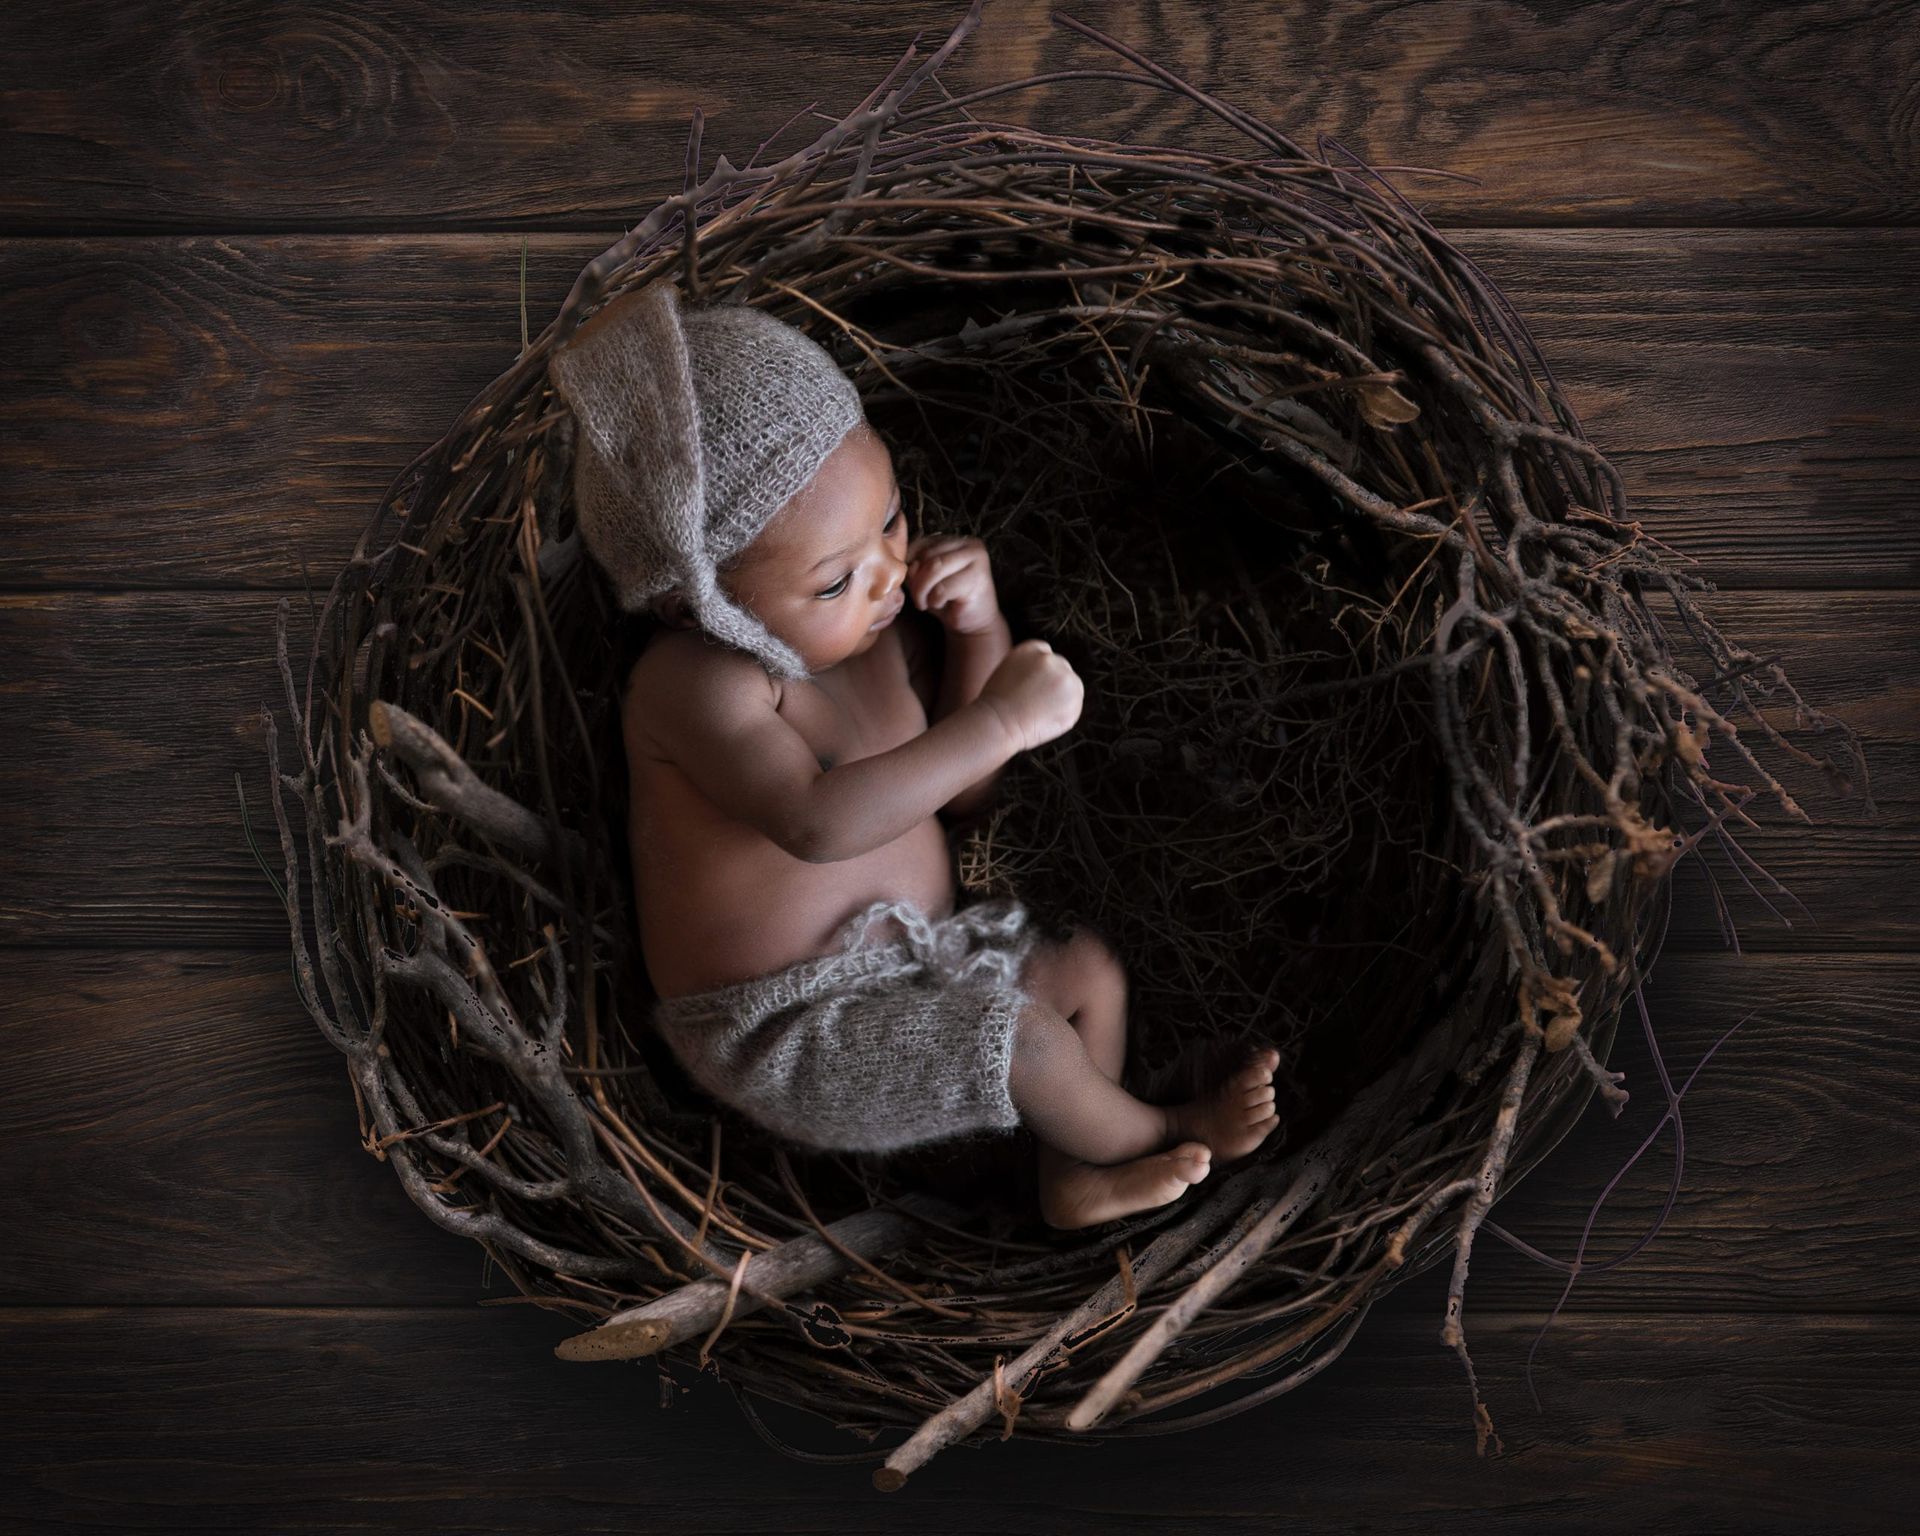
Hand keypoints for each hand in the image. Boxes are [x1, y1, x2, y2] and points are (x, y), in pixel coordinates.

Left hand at [905, 534, 999, 635]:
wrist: (976, 626)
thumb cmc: (949, 602)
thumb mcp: (926, 581)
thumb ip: (916, 568)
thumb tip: (909, 564)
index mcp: (957, 541)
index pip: (923, 543)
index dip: (910, 564)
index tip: (911, 584)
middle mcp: (970, 545)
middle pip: (928, 555)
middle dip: (916, 580)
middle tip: (918, 599)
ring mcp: (977, 560)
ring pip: (934, 568)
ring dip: (922, 591)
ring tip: (925, 603)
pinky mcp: (978, 579)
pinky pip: (943, 587)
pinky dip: (934, 600)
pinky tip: (939, 604)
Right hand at [977, 639, 1082, 753]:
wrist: (998, 722)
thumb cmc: (996, 704)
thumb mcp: (1008, 670)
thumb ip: (1030, 666)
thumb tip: (1046, 676)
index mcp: (1030, 648)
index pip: (1046, 655)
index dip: (1042, 674)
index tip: (1034, 688)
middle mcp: (1049, 658)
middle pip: (1062, 669)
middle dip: (1054, 685)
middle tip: (1037, 703)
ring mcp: (1064, 676)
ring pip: (1072, 687)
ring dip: (1062, 699)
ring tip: (1040, 712)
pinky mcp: (1074, 696)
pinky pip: (1075, 706)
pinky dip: (1065, 714)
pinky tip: (1046, 719)